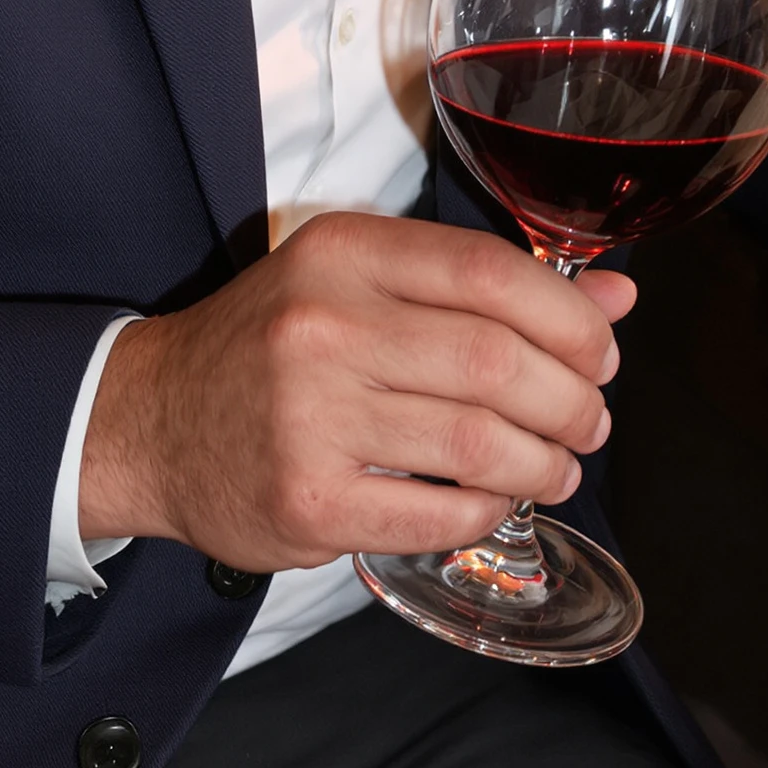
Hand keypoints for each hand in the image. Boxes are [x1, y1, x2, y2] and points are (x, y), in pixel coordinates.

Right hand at [78, 211, 635, 571]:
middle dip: (572, 399)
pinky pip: (436, 515)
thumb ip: (485, 283)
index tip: (601, 348)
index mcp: (346, 253)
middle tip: (591, 420)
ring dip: (545, 464)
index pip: (490, 271)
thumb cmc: (274, 344)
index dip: (570, 316)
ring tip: (558, 467)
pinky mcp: (307, 501)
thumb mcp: (363, 282)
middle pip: (497, 361)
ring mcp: (311, 416)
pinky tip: (496, 502)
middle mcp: (326, 325)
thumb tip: (617, 295)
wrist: (151, 420)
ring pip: (479, 444)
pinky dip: (488, 513)